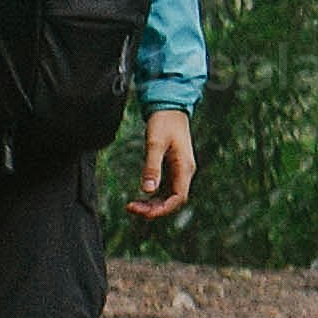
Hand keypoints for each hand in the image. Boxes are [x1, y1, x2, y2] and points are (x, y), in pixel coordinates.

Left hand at [126, 107, 195, 223]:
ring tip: (133, 205)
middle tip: (131, 207)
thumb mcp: (155, 143)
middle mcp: (185, 171)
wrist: (170, 106)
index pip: (177, 198)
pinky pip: (166, 188)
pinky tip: (142, 196)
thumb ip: (152, 166)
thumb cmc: (164, 122)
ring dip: (153, 203)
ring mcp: (180, 170)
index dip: (160, 209)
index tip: (141, 210)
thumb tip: (148, 190)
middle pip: (173, 200)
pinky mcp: (173, 167)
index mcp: (185, 167)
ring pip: (169, 196)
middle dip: (154, 208)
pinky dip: (154, 195)